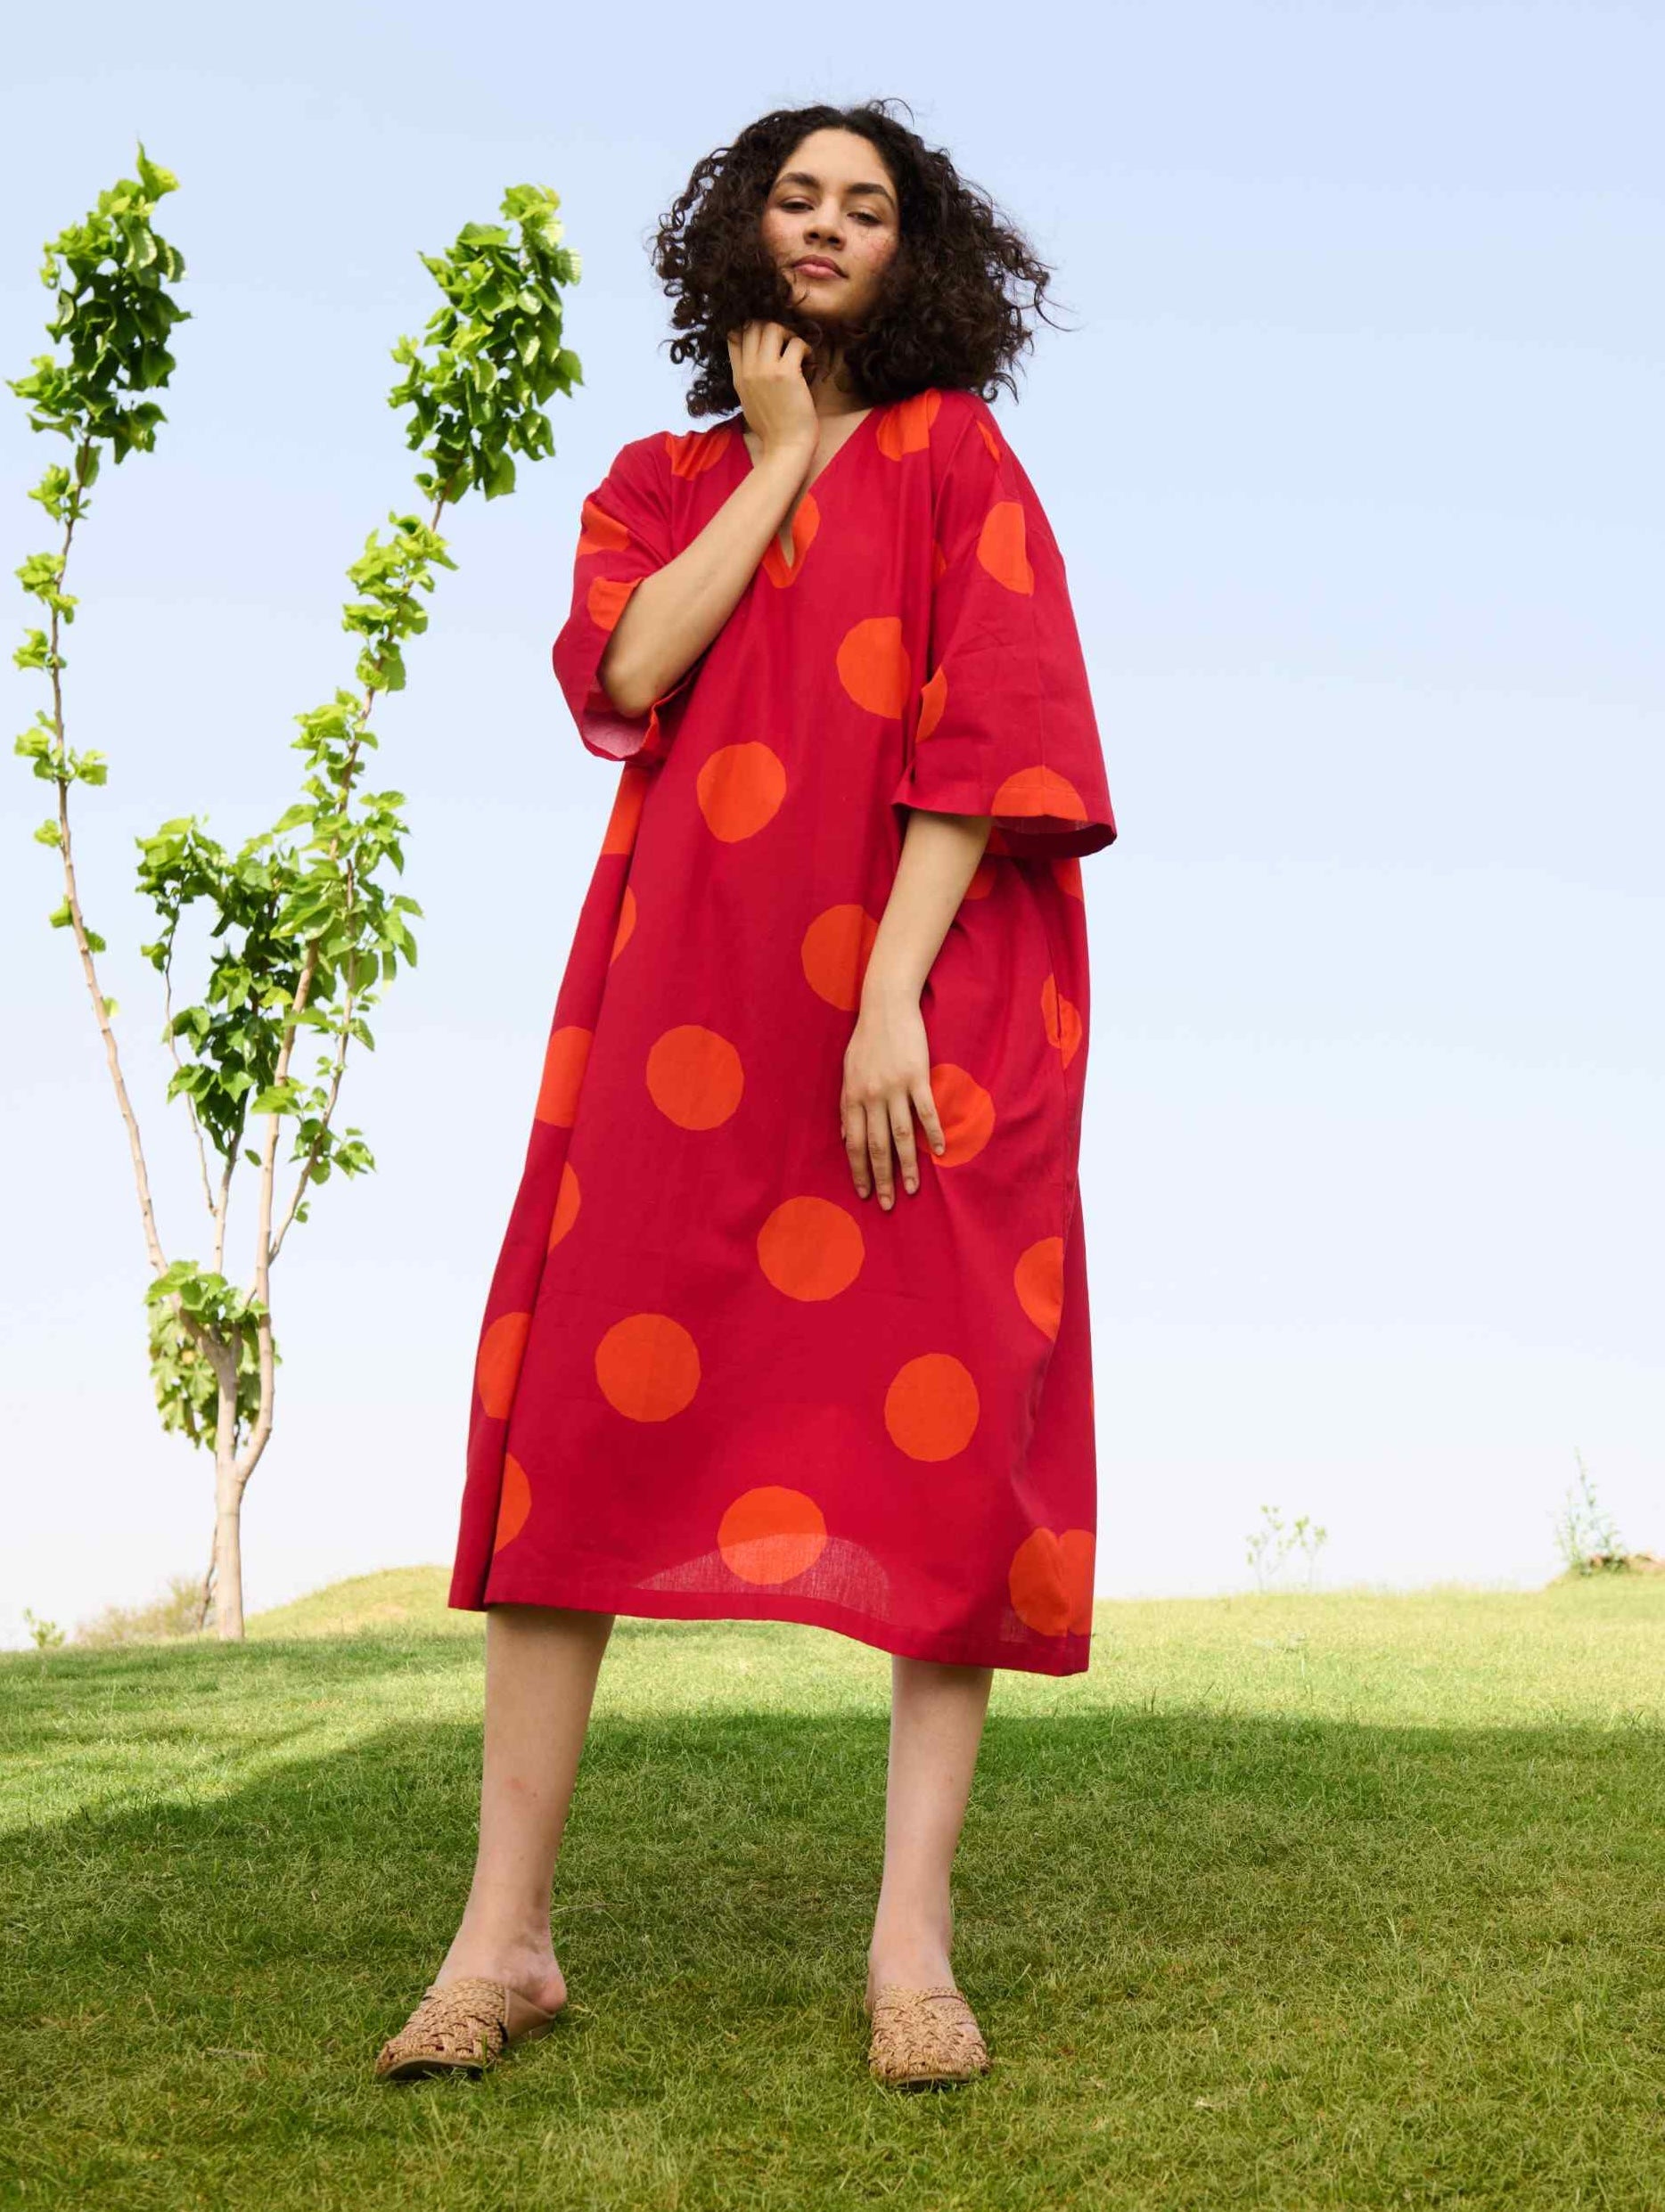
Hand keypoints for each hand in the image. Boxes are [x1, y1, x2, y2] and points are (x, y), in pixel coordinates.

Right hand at [726, 320, 817, 461]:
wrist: (786, 448)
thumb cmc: (773, 429)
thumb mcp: (749, 402)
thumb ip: (748, 379)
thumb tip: (754, 361)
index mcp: (738, 377)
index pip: (734, 336)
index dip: (752, 330)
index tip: (770, 340)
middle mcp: (748, 370)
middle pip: (753, 325)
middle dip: (773, 328)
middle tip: (787, 343)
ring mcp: (766, 371)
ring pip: (772, 327)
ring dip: (789, 334)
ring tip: (798, 351)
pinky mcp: (787, 374)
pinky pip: (797, 343)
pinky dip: (807, 349)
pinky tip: (810, 363)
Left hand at [840, 992, 946, 1210]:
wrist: (885, 1006)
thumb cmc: (866, 1039)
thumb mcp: (848, 1071)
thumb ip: (847, 1106)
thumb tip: (846, 1137)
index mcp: (853, 1097)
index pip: (855, 1143)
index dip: (858, 1170)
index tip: (863, 1192)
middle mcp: (872, 1097)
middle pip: (877, 1147)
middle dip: (881, 1179)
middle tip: (887, 1204)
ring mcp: (895, 1088)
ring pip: (901, 1136)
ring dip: (907, 1167)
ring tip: (913, 1189)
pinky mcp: (917, 1077)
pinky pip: (926, 1112)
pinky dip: (932, 1134)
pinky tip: (938, 1153)